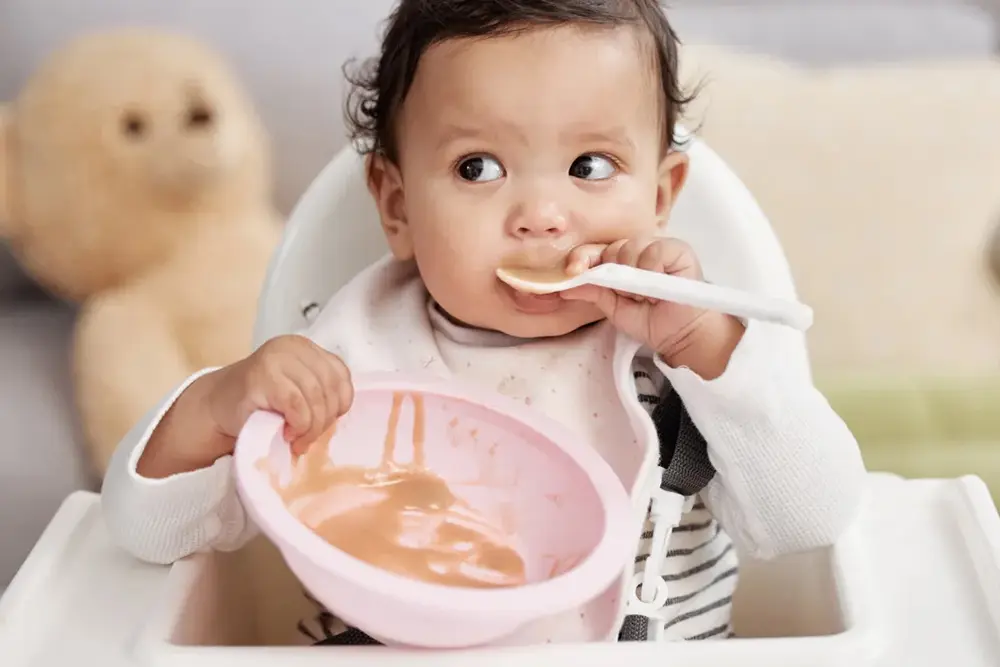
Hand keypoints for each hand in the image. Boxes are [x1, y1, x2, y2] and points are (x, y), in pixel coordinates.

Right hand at [138, 335, 352, 477]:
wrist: (217, 408)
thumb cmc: (261, 404)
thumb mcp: (297, 389)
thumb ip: (321, 390)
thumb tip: (344, 412)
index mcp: (305, 347)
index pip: (341, 375)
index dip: (340, 404)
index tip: (325, 422)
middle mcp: (292, 346)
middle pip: (331, 387)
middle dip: (325, 419)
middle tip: (309, 438)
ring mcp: (276, 359)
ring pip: (316, 397)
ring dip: (312, 427)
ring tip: (299, 439)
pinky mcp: (262, 376)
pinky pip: (297, 404)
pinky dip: (299, 424)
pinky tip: (288, 433)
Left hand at [561, 237, 743, 378]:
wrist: (680, 334)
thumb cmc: (650, 320)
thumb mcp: (614, 308)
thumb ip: (593, 292)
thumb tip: (564, 286)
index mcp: (621, 261)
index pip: (596, 250)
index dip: (583, 258)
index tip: (572, 270)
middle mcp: (638, 250)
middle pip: (612, 247)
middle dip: (613, 272)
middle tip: (627, 295)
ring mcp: (658, 247)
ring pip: (630, 247)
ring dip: (633, 276)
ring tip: (645, 295)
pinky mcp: (678, 249)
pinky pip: (653, 250)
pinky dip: (651, 268)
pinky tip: (657, 283)